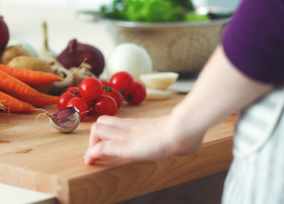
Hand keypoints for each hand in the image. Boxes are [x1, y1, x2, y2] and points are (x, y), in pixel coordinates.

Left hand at [84, 115, 203, 165]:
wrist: (185, 130)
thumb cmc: (188, 135)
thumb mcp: (181, 137)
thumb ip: (181, 140)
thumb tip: (192, 145)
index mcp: (141, 125)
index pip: (115, 122)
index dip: (106, 131)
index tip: (103, 144)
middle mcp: (130, 128)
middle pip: (102, 122)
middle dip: (96, 135)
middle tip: (96, 149)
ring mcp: (126, 135)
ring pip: (96, 130)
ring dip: (92, 143)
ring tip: (93, 155)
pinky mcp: (123, 146)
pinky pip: (100, 147)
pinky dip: (92, 154)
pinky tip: (91, 161)